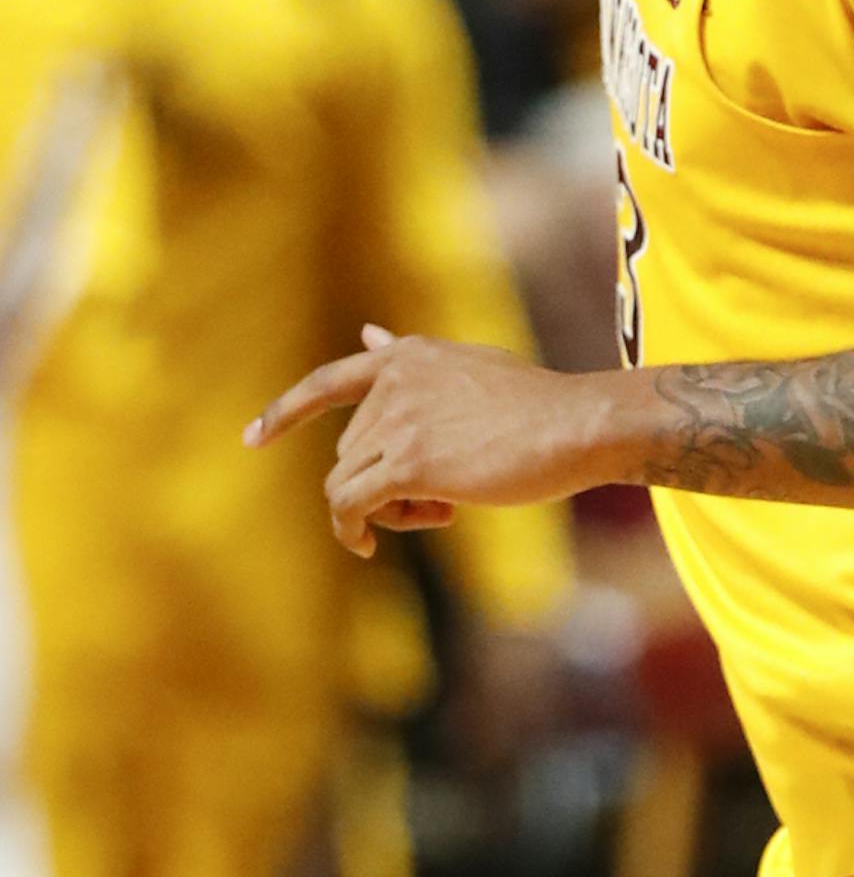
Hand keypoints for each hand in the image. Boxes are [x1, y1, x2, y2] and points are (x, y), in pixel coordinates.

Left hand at [244, 324, 609, 553]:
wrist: (577, 425)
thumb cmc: (538, 405)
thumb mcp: (469, 366)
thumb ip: (414, 359)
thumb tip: (370, 333)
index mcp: (410, 356)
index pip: (330, 381)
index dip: (286, 412)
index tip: (252, 438)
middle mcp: (396, 382)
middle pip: (350, 452)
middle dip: (382, 484)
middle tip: (439, 502)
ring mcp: (400, 420)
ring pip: (349, 483)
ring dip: (386, 510)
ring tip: (443, 508)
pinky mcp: (409, 463)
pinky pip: (350, 505)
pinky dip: (351, 529)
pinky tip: (370, 543)